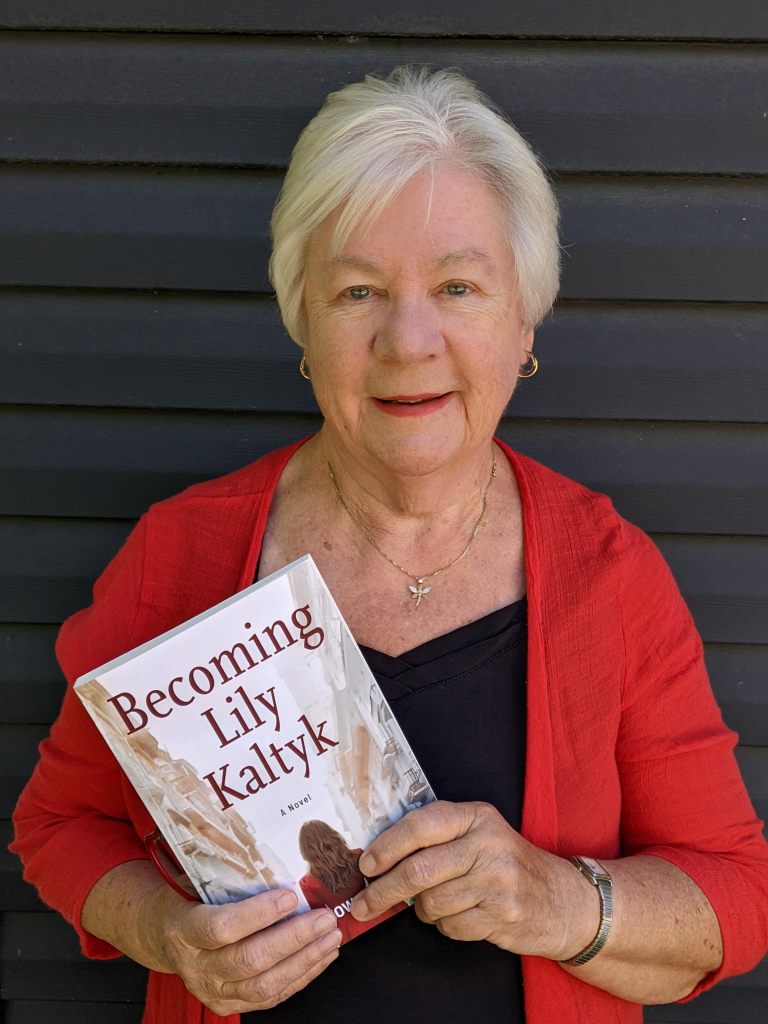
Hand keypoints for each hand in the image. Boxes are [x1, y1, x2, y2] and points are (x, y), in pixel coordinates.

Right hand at [148, 885, 341, 1013]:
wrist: (161, 935)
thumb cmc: (186, 899)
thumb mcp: (194, 880)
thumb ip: (227, 874)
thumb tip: (273, 851)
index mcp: (184, 930)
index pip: (221, 928)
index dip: (258, 914)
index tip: (290, 896)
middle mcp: (197, 967)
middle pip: (249, 960)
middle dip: (294, 939)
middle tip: (324, 918)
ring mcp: (213, 991)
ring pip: (265, 985)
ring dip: (304, 960)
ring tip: (330, 937)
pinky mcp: (230, 1004)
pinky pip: (271, 997)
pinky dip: (301, 977)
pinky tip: (322, 956)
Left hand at [350, 800, 596, 960]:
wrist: (562, 898)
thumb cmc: (507, 863)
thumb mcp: (479, 834)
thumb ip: (438, 837)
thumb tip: (380, 858)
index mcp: (476, 816)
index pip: (420, 825)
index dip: (387, 846)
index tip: (366, 865)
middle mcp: (487, 843)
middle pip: (418, 870)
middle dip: (384, 890)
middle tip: (364, 904)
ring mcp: (497, 880)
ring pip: (432, 903)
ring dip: (424, 911)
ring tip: (436, 904)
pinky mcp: (503, 914)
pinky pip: (452, 927)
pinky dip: (447, 926)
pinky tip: (462, 915)